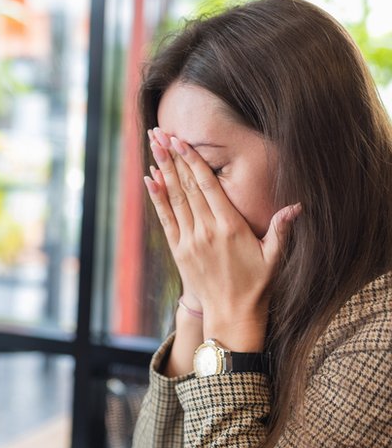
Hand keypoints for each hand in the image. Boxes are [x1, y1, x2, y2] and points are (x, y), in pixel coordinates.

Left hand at [144, 128, 300, 350]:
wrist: (231, 314)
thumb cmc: (257, 284)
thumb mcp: (275, 256)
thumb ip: (282, 229)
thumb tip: (297, 205)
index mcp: (230, 226)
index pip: (208, 186)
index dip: (193, 161)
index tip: (182, 140)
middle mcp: (206, 231)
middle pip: (187, 186)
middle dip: (172, 157)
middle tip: (160, 132)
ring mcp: (190, 240)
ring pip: (174, 198)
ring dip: (162, 170)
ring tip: (153, 146)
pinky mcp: (179, 251)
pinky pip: (166, 219)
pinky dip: (157, 199)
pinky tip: (150, 180)